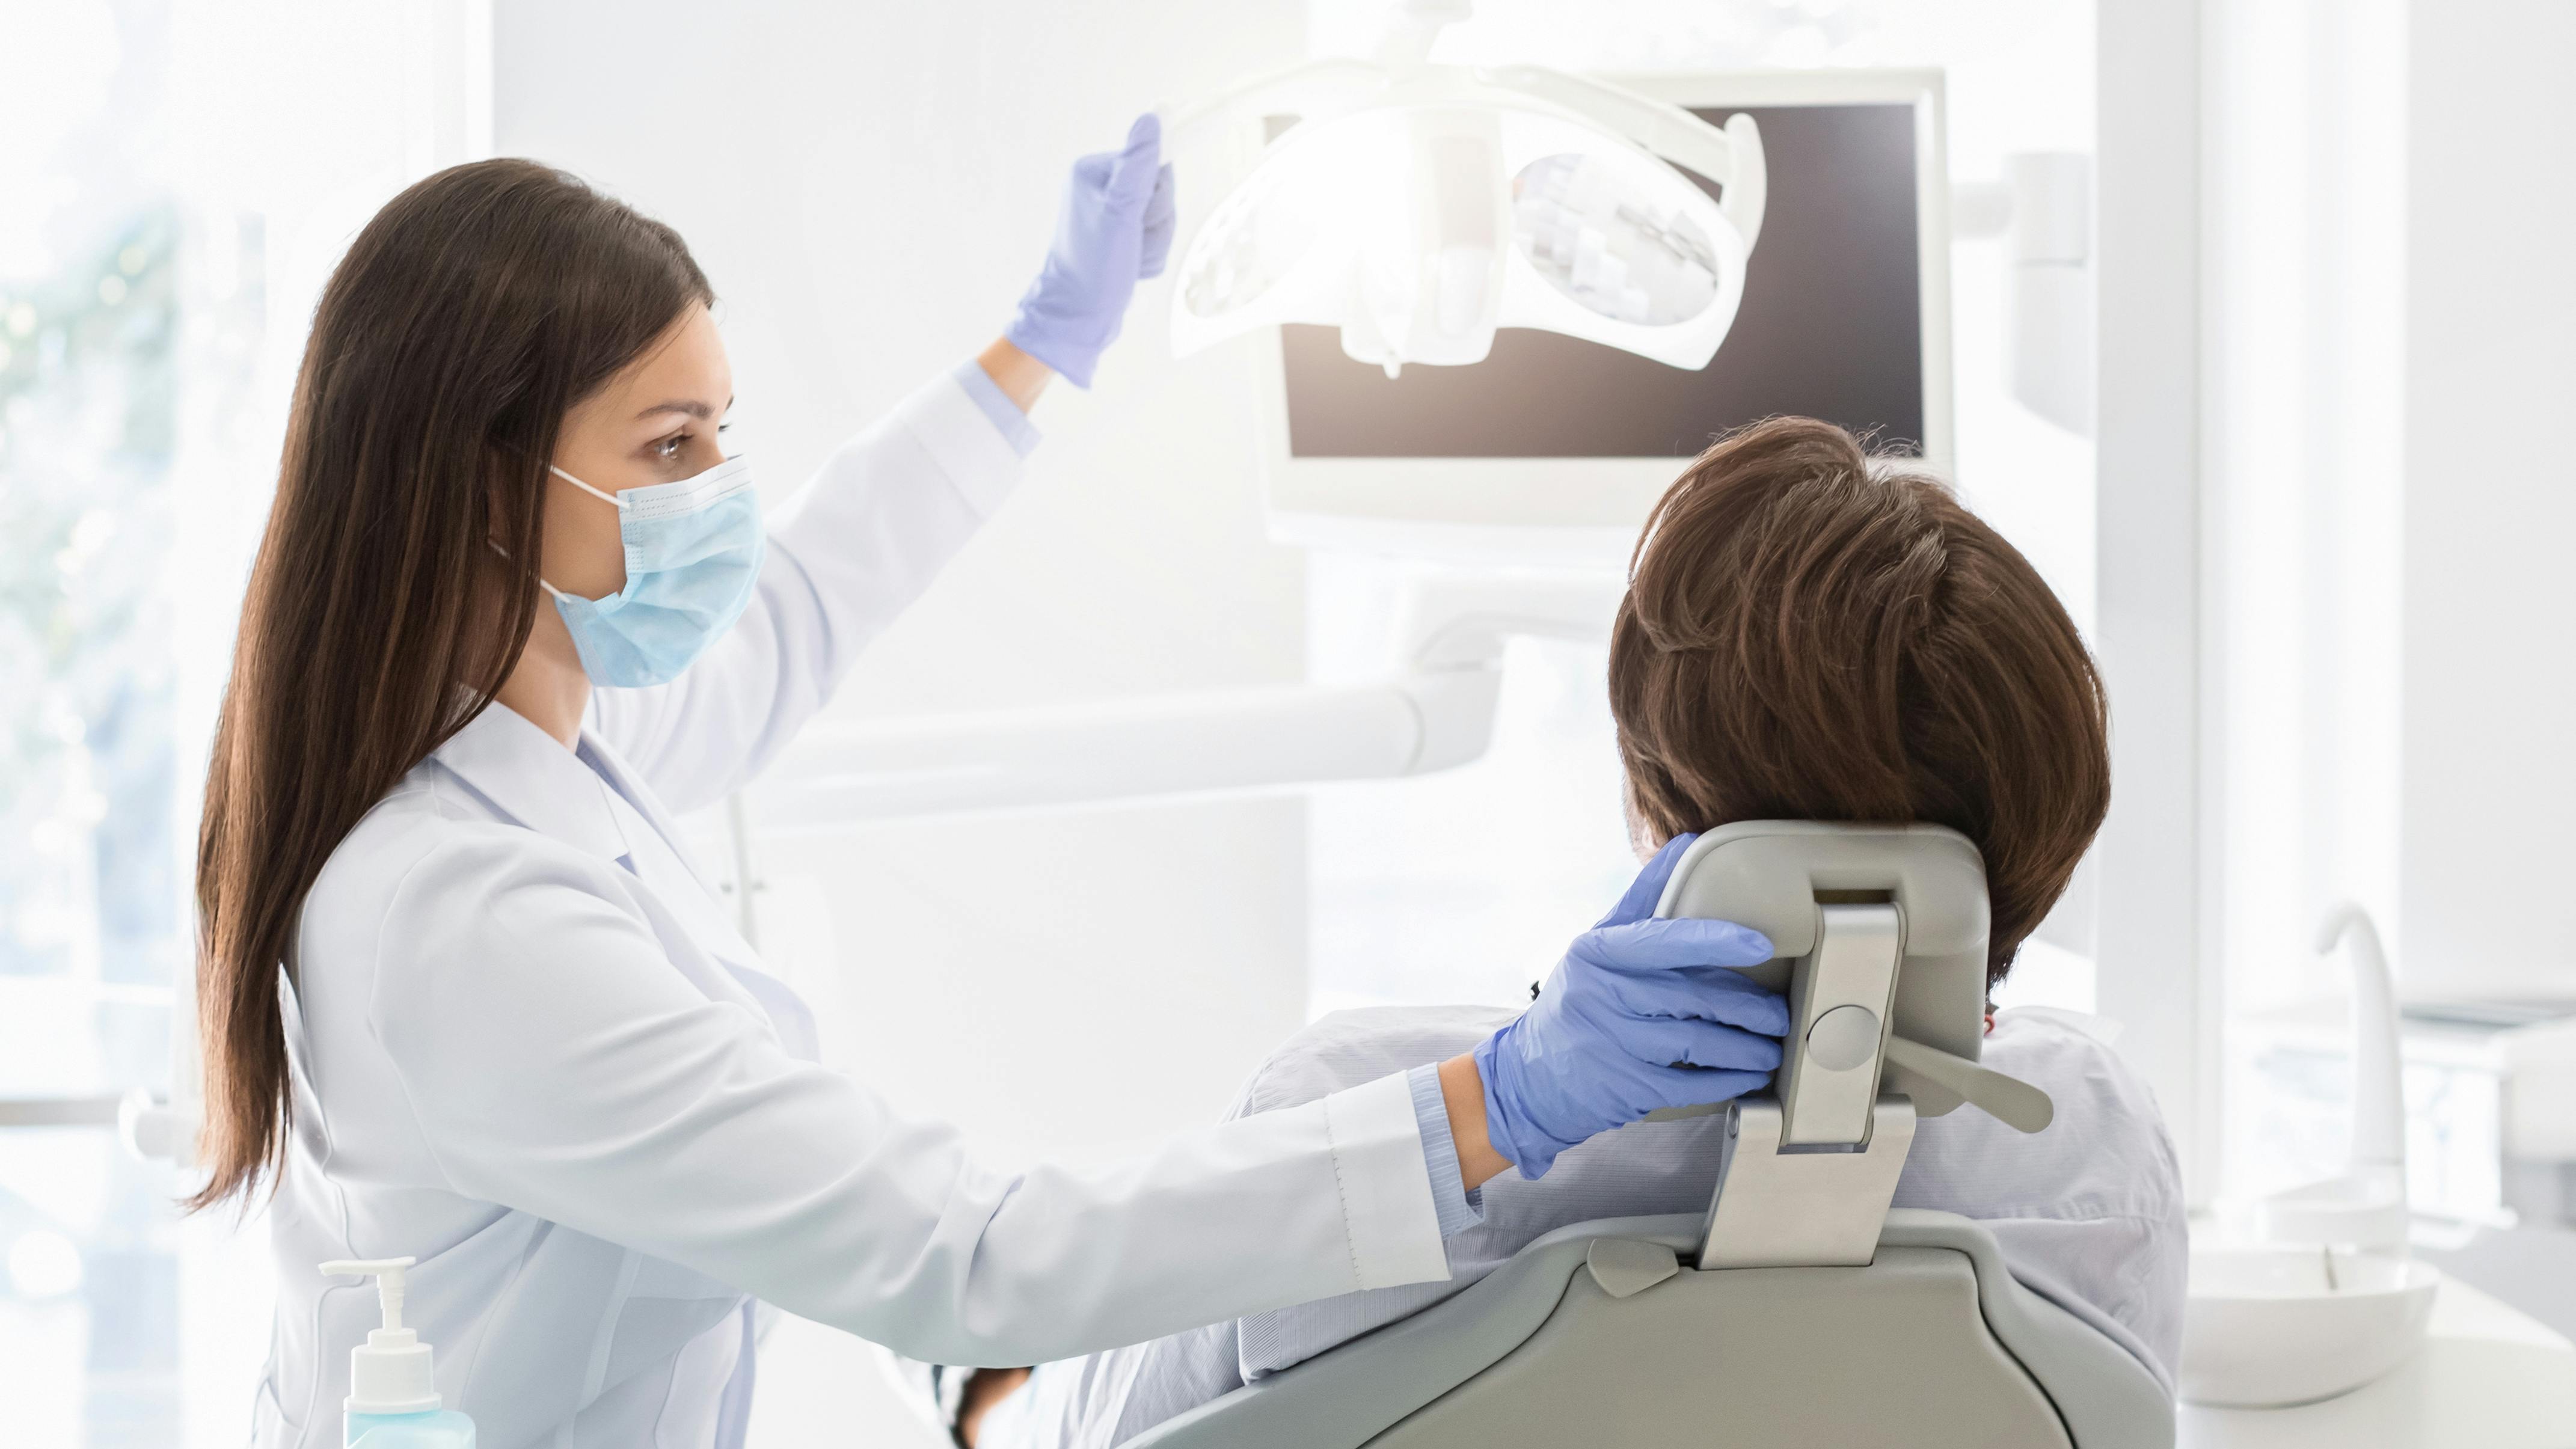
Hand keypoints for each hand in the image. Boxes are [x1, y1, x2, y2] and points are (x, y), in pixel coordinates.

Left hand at [1003, 112, 1177, 388]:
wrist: (1077, 316)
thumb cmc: (1094, 266)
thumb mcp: (1120, 213)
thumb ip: (1139, 166)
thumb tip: (1152, 118)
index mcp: (1095, 171)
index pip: (1152, 163)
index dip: (1157, 195)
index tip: (1144, 216)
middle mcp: (1102, 187)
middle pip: (1160, 191)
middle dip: (1155, 224)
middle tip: (1132, 244)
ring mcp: (1112, 212)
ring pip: (1161, 217)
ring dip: (1154, 243)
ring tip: (1130, 259)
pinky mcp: (1121, 234)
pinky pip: (1155, 236)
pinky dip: (1149, 255)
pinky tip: (1131, 267)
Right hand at [1471, 834, 1787, 1177]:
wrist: (1530, 1079)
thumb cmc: (1576, 1002)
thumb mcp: (1595, 947)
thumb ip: (1642, 901)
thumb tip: (1684, 847)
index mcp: (1600, 953)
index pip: (1664, 940)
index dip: (1716, 941)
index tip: (1759, 943)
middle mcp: (1605, 996)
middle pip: (1694, 997)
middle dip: (1749, 1008)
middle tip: (1779, 1014)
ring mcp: (1616, 1045)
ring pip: (1700, 1043)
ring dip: (1747, 1049)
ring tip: (1771, 1049)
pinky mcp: (1628, 1088)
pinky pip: (1691, 1084)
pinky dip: (1727, 1081)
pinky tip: (1747, 1077)